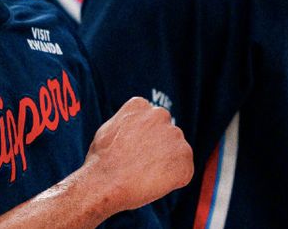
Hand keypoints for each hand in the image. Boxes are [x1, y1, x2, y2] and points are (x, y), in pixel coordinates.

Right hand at [83, 97, 192, 214]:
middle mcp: (160, 114)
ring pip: (176, 151)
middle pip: (166, 133)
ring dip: (166, 162)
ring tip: (144, 173)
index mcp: (140, 104)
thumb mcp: (110, 128)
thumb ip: (128, 123)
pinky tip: (154, 182)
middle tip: (140, 163)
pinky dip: (173, 179)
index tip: (133, 148)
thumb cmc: (102, 158)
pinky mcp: (185, 157)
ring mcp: (174, 135)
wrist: (107, 180)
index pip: (150, 119)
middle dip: (158, 147)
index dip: (143, 137)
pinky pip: (183, 170)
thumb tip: (137, 129)